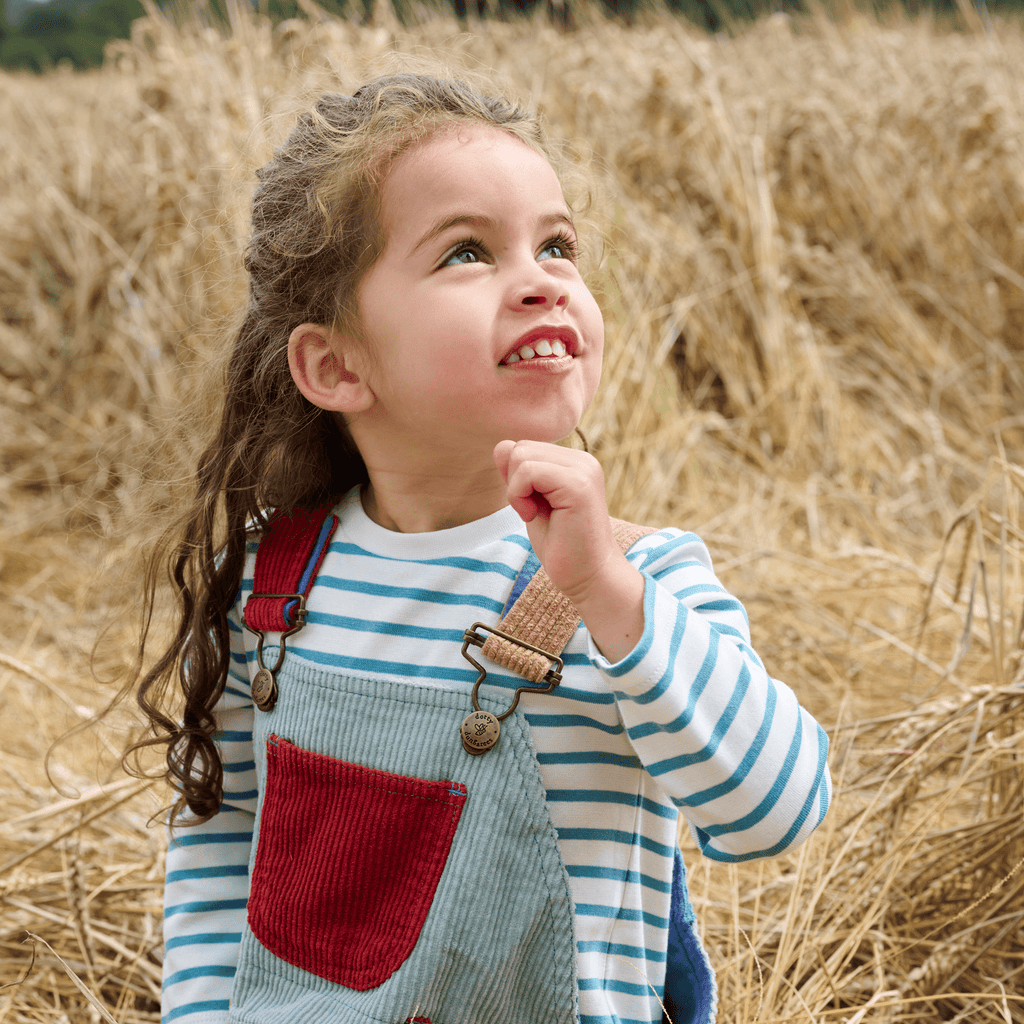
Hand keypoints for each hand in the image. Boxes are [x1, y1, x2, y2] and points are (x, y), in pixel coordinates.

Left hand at [493, 439, 619, 604]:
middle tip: (533, 512)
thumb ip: (518, 475)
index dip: (515, 479)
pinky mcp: (578, 484)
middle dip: (514, 483)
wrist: (588, 577)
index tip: (531, 506)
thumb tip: (501, 445)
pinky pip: (528, 471)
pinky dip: (519, 495)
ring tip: (536, 514)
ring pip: (521, 455)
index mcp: (575, 462)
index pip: (524, 447)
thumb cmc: (561, 546)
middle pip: (520, 448)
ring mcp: (583, 470)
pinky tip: (533, 516)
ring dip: (516, 491)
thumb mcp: (532, 503)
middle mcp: (583, 460)